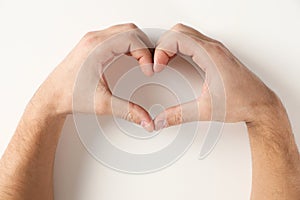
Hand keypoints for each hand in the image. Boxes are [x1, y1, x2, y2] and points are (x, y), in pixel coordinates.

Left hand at [31, 23, 154, 130]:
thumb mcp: (103, 104)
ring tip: (143, 61)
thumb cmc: (68, 96)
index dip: (146, 54)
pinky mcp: (91, 45)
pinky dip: (128, 44)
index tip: (148, 69)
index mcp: (96, 48)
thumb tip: (145, 119)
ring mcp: (92, 41)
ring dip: (137, 44)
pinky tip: (131, 57)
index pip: (132, 39)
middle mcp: (94, 40)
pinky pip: (116, 36)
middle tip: (149, 64)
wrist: (51, 98)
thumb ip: (128, 111)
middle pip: (130, 31)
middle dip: (145, 46)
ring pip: (124, 30)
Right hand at [153, 23, 279, 129]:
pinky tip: (176, 60)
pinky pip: (192, 41)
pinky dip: (179, 47)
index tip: (157, 66)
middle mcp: (213, 48)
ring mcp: (215, 50)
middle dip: (163, 44)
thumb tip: (161, 119)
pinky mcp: (216, 54)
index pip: (178, 38)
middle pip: (179, 31)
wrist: (260, 104)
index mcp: (211, 55)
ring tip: (164, 61)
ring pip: (185, 33)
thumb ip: (179, 115)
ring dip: (170, 44)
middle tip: (158, 62)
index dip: (161, 50)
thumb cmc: (242, 102)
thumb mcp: (206, 110)